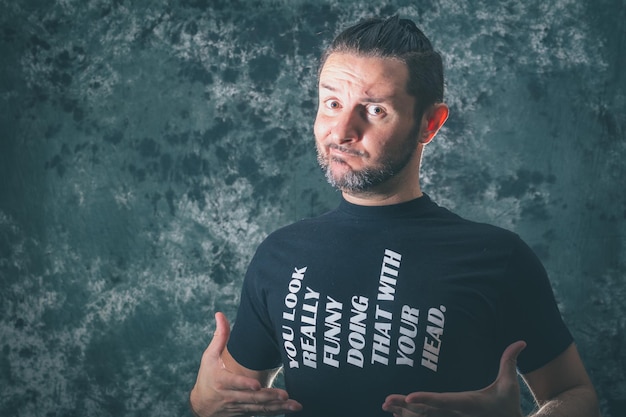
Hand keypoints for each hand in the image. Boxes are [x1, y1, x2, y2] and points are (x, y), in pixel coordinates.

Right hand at [189, 312, 301, 416]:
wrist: (201, 405)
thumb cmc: (207, 376)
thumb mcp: (209, 357)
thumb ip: (219, 336)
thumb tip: (220, 313)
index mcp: (221, 381)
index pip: (233, 383)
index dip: (244, 384)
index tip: (257, 384)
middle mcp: (230, 396)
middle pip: (251, 398)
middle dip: (269, 396)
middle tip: (285, 394)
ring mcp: (239, 407)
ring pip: (259, 408)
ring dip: (277, 407)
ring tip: (294, 404)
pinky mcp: (245, 412)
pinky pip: (262, 413)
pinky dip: (276, 412)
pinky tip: (290, 409)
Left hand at [382, 341, 526, 416]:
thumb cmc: (508, 405)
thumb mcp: (509, 385)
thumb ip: (510, 362)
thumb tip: (521, 341)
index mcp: (469, 404)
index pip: (444, 401)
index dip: (426, 399)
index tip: (409, 397)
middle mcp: (458, 416)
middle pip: (427, 412)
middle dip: (405, 408)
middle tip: (386, 401)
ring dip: (404, 414)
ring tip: (386, 405)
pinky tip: (397, 414)